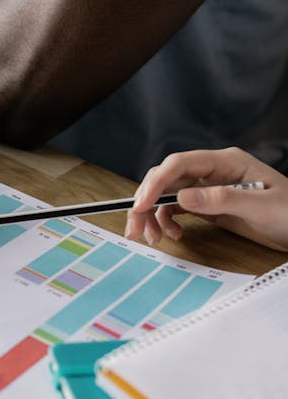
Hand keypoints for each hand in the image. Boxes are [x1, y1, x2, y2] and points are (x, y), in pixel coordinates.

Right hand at [125, 147, 287, 251]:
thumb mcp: (262, 206)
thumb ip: (223, 199)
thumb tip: (184, 196)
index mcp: (226, 162)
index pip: (180, 163)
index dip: (156, 183)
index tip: (141, 205)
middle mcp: (213, 171)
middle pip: (167, 178)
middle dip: (146, 201)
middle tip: (135, 226)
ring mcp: (209, 187)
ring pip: (167, 194)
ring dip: (153, 215)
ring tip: (153, 237)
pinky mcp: (208, 203)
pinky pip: (177, 207)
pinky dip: (167, 220)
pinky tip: (173, 234)